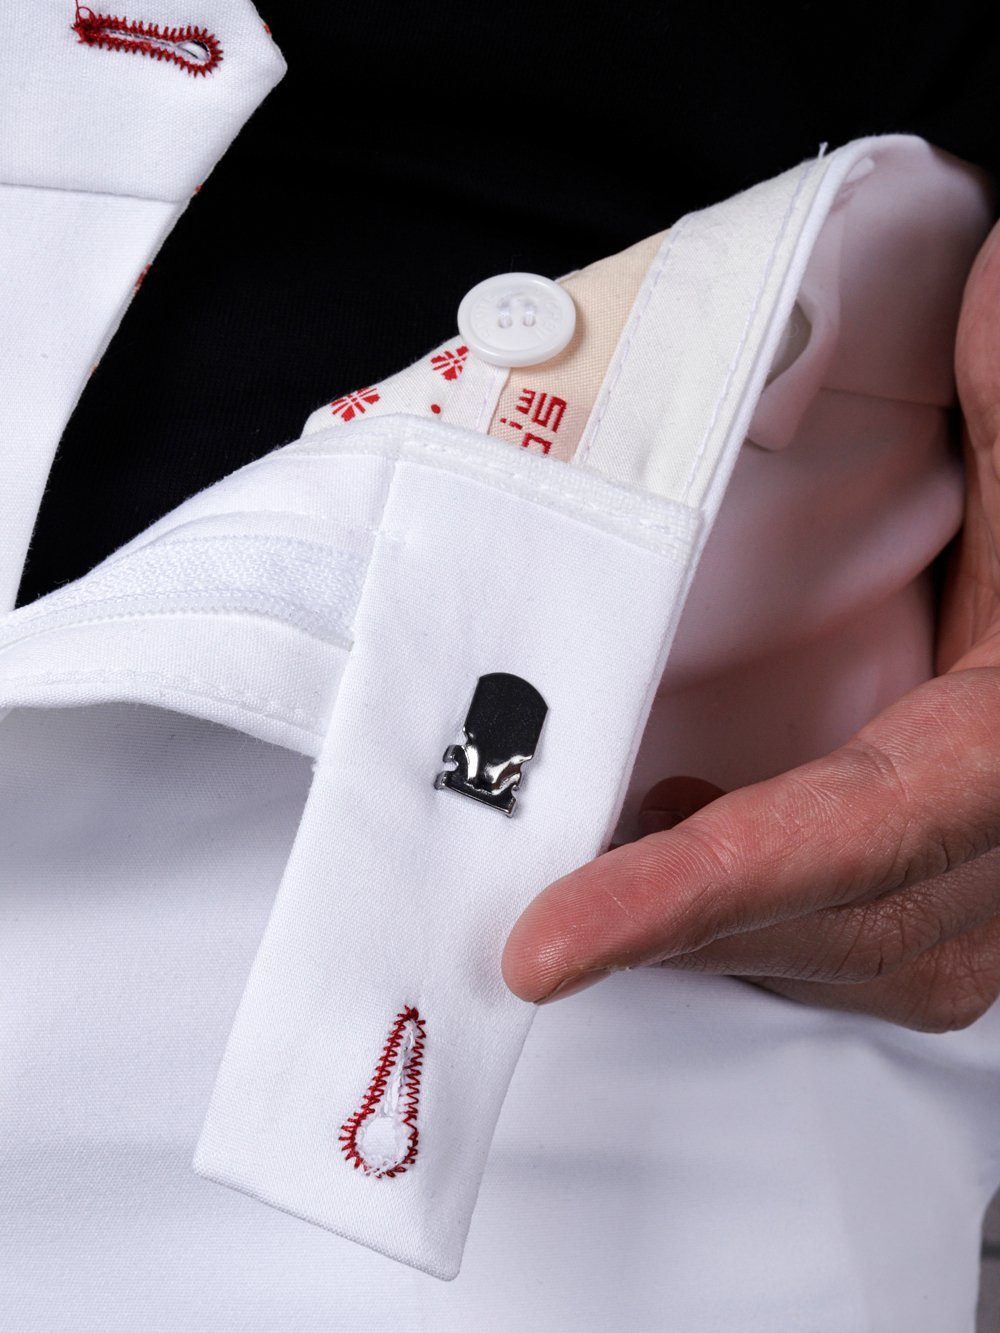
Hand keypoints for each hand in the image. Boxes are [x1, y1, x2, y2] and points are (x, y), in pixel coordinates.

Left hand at [502, 219, 999, 1031]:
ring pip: (824, 965)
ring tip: (607, 857)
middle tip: (541, 887)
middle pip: (816, 928)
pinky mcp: (965, 927)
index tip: (544, 948)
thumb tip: (965, 278)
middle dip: (670, 918)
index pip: (839, 839)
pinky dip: (741, 925)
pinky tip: (679, 859)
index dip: (686, 896)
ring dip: (699, 925)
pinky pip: (839, 962)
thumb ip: (995, 423)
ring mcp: (995, 914)